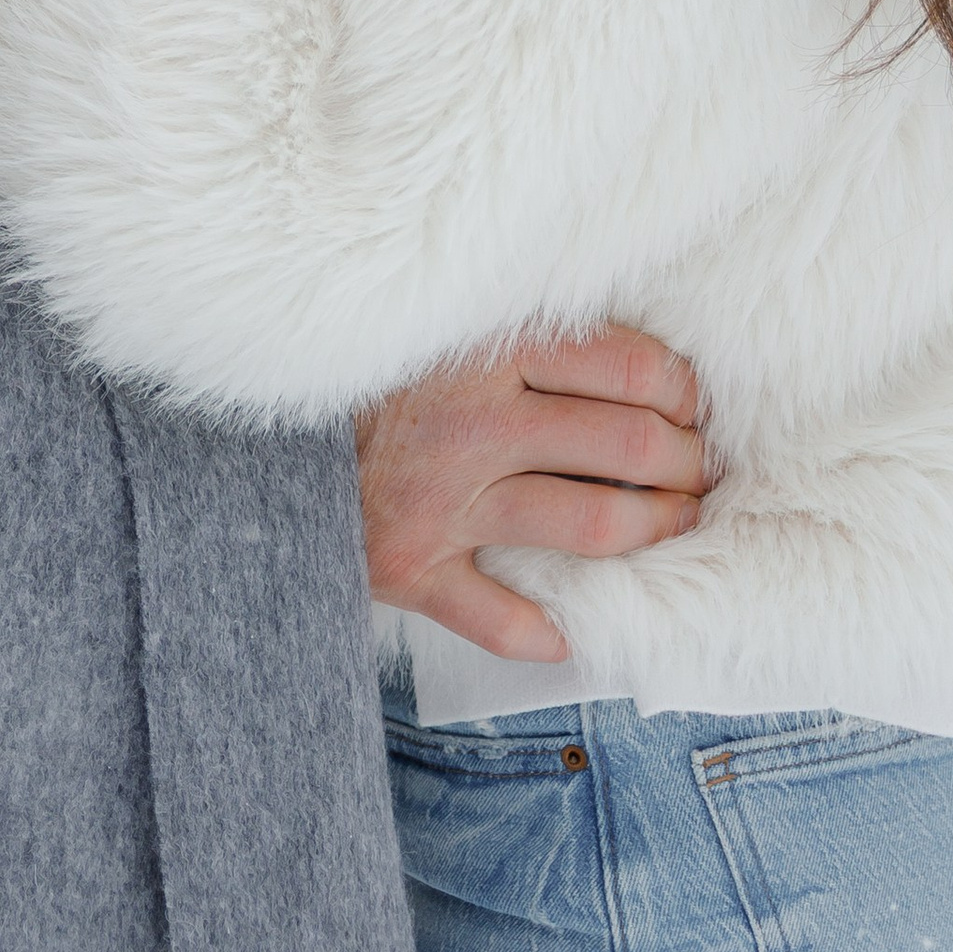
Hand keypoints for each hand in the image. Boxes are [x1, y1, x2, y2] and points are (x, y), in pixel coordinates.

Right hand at [357, 324, 709, 662]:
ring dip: (652, 530)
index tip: (693, 404)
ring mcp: (447, 499)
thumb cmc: (356, 360)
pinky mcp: (412, 565)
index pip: (627, 368)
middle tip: (702, 470)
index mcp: (489, 348)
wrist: (250, 427)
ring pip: (591, 524)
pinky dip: (541, 631)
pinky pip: (497, 617)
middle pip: (626, 446)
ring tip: (675, 525)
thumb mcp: (437, 317)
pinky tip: (569, 634)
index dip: (681, 392)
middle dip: (685, 464)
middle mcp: (477, 421)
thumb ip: (514, 325)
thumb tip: (614, 343)